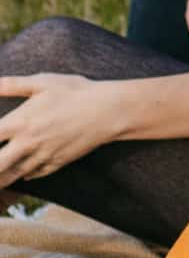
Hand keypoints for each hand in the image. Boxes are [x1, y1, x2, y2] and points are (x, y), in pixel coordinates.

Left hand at [0, 74, 118, 185]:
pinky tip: (18, 170)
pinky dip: (22, 174)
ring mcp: (42, 156)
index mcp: (21, 122)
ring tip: (1, 169)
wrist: (110, 110)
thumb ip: (13, 85)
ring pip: (10, 175)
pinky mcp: (56, 163)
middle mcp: (28, 143)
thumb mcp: (44, 82)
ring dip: (1, 175)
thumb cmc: (77, 92)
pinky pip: (31, 175)